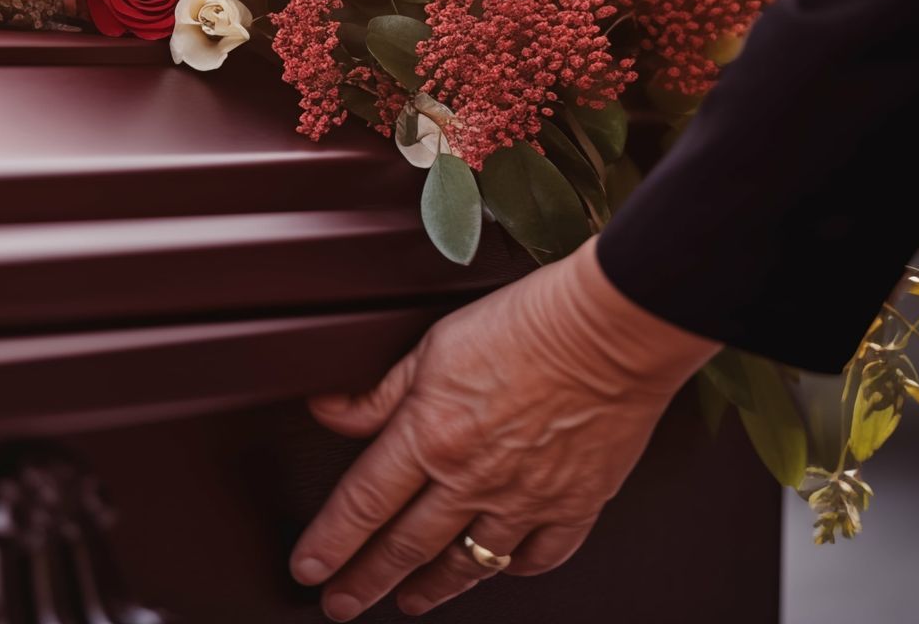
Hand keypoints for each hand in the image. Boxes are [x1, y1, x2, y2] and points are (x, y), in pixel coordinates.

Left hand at [290, 240, 716, 619]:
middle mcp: (473, 478)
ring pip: (467, 562)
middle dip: (365, 581)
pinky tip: (496, 569)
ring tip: (408, 601)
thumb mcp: (432, 346)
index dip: (330, 542)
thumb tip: (330, 411)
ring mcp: (525, 499)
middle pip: (405, 545)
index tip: (308, 567)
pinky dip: (513, 568)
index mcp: (431, 435)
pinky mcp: (574, 506)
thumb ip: (379, 391)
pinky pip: (538, 557)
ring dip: (431, 588)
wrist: (610, 331)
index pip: (363, 503)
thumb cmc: (527, 324)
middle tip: (341, 604)